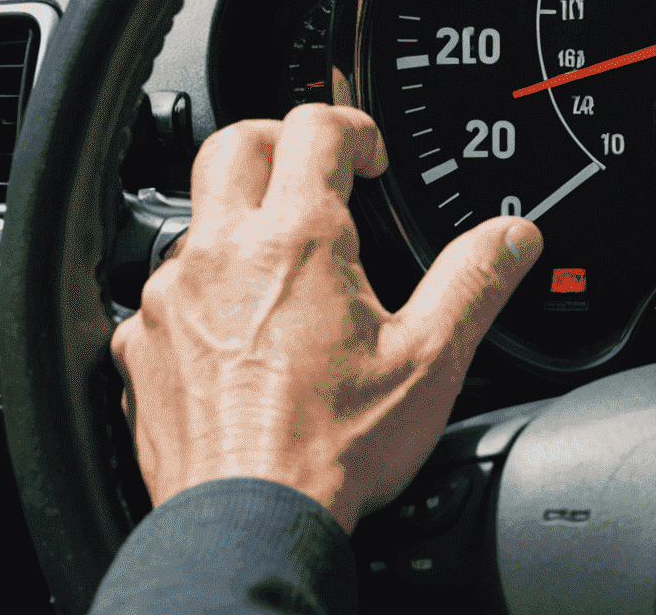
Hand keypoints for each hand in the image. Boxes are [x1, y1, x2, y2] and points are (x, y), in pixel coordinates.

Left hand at [110, 104, 541, 533]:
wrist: (246, 528)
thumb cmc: (332, 450)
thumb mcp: (429, 360)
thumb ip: (475, 281)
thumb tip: (513, 237)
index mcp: (299, 239)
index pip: (315, 127)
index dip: (353, 128)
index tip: (372, 160)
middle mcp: (223, 254)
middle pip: (235, 143)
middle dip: (280, 142)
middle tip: (316, 176)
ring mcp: (171, 299)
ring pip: (198, 219)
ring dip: (240, 224)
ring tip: (284, 268)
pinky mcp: (141, 348)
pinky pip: (164, 293)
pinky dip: (201, 295)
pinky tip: (236, 336)